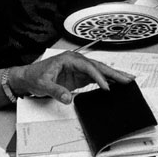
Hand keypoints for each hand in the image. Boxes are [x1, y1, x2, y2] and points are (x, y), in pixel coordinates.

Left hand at [11, 52, 135, 103]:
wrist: (29, 77)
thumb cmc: (35, 76)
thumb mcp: (43, 85)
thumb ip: (56, 91)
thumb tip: (68, 98)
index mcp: (69, 59)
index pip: (88, 67)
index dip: (99, 77)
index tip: (106, 87)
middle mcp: (77, 62)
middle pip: (99, 67)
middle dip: (114, 73)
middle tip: (128, 79)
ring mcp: (79, 69)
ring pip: (100, 71)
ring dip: (114, 76)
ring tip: (128, 81)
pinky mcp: (80, 77)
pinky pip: (96, 78)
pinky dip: (107, 81)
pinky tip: (115, 85)